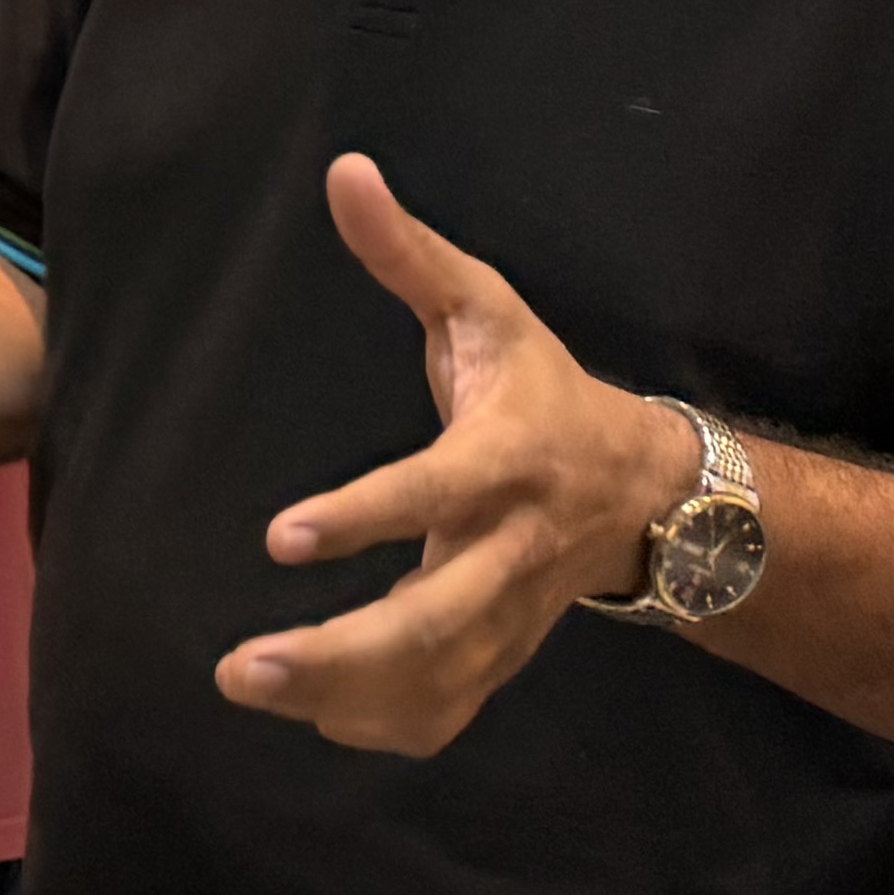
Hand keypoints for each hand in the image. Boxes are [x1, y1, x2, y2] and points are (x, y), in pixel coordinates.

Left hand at [217, 155, 708, 757]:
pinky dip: (385, 724)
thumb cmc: (542, 389)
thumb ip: (408, 253)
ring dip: (343, 696)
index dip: (366, 518)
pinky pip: (449, 707)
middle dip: (340, 653)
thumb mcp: (487, 308)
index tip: (281, 538)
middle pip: (436, 620)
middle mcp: (513, 548)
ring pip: (437, 677)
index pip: (438, 493)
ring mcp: (513, 612)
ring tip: (250, 686)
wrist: (651, 488)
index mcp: (508, 460)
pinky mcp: (507, 652)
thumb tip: (345, 170)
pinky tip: (315, 718)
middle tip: (241, 666)